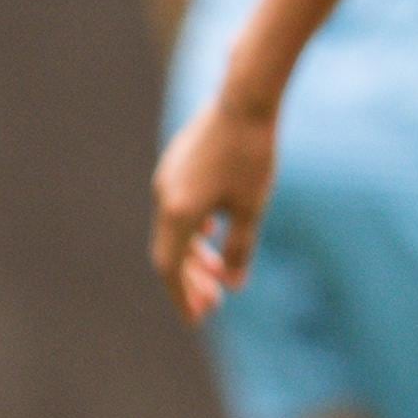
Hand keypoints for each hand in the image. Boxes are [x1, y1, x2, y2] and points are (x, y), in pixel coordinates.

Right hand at [151, 98, 275, 323]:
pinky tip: (213, 234)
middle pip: (170, 252)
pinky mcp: (177, 162)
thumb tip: (233, 284)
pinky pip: (178, 207)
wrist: (246, 97)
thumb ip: (240, 249)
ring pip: (174, 229)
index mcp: (178, 213)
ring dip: (193, 255)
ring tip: (217, 274)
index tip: (198, 320)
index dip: (183, 297)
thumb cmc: (253, 154)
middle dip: (190, 281)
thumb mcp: (252, 207)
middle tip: (212, 306)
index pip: (171, 269)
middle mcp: (164, 196)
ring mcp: (168, 177)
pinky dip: (193, 229)